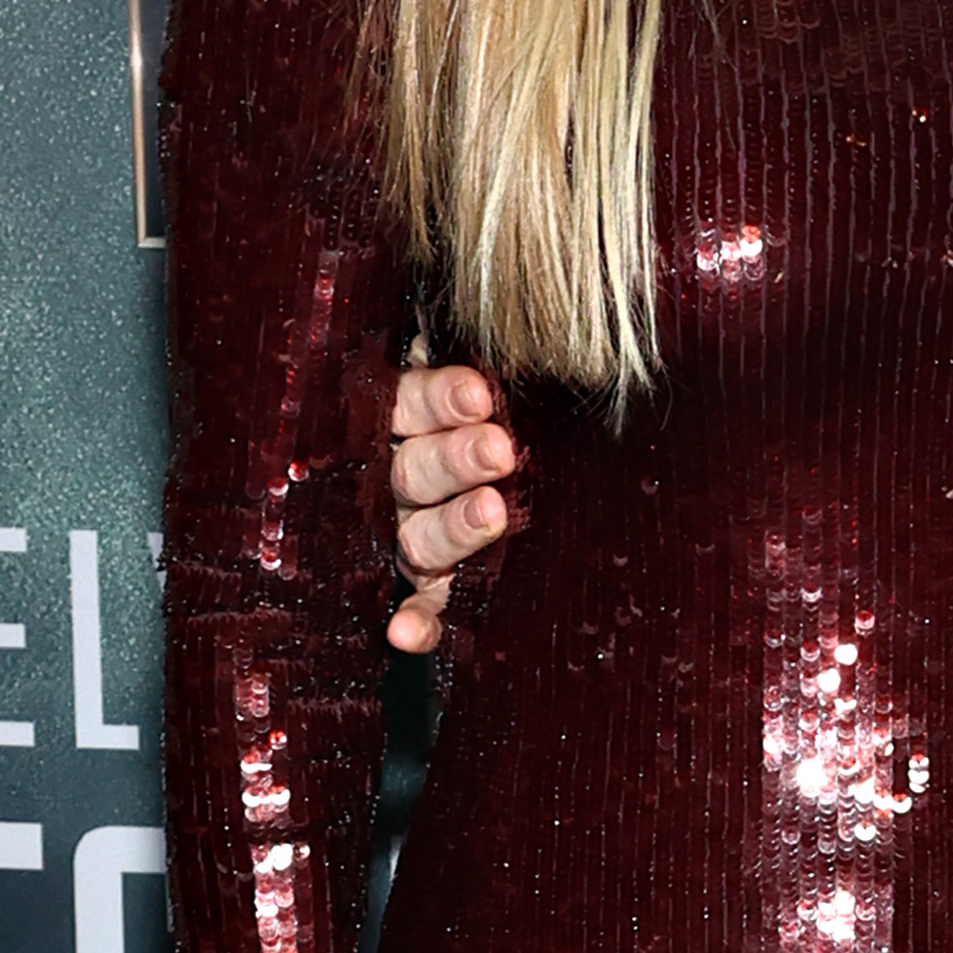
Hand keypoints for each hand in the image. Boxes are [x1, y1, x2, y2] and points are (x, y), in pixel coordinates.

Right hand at [386, 358, 526, 658]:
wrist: (549, 493)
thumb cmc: (518, 425)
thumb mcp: (502, 390)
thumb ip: (478, 374)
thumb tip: (490, 319)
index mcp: (411, 423)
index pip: (410, 403)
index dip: (440, 399)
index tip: (479, 395)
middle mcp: (404, 480)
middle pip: (414, 469)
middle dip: (456, 458)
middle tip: (499, 450)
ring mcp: (411, 535)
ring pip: (418, 535)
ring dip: (451, 527)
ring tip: (492, 512)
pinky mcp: (430, 588)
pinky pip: (419, 606)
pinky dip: (415, 623)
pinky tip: (407, 633)